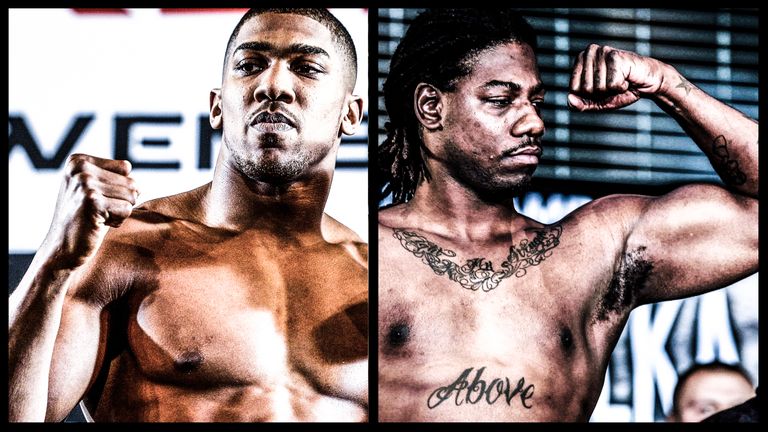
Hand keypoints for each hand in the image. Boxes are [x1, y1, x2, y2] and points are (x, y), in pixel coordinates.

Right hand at [44, 154, 138, 268]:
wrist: (61, 248)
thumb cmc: (84, 219)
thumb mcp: (94, 190)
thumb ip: (115, 177)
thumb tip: (138, 186)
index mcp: (79, 161)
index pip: (125, 168)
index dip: (119, 188)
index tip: (97, 200)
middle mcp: (80, 168)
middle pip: (131, 182)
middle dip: (121, 201)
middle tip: (97, 212)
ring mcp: (85, 183)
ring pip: (132, 196)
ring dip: (119, 212)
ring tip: (97, 217)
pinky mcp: (92, 201)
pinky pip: (127, 209)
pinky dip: (118, 221)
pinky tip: (97, 224)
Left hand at [568, 44, 666, 110]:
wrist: (647, 82)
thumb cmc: (620, 90)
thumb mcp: (598, 102)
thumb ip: (581, 104)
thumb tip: (569, 99)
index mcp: (580, 60)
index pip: (573, 89)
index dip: (589, 95)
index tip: (602, 87)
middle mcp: (589, 52)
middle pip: (585, 89)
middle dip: (601, 93)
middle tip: (613, 83)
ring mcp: (602, 52)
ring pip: (598, 87)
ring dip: (612, 90)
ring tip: (621, 79)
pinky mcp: (616, 56)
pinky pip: (612, 85)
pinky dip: (621, 87)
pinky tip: (627, 78)